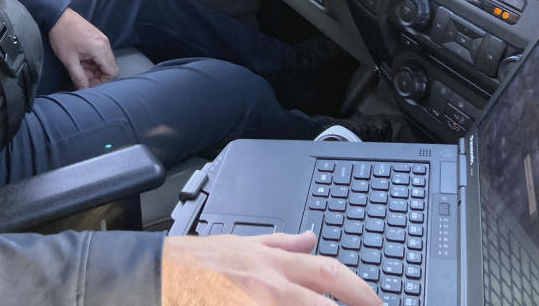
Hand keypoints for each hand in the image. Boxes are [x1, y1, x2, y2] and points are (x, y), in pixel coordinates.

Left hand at [48, 9, 117, 88]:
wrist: (57, 16)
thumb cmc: (62, 35)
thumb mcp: (69, 60)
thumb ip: (78, 77)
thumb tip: (84, 89)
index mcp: (100, 49)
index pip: (112, 72)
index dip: (102, 82)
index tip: (89, 84)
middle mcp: (105, 44)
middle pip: (110, 68)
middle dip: (97, 76)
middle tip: (82, 77)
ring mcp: (102, 40)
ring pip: (104, 62)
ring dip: (94, 69)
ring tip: (79, 67)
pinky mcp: (97, 38)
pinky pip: (100, 54)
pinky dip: (92, 61)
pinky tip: (80, 61)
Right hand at [162, 232, 381, 305]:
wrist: (159, 277)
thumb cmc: (196, 264)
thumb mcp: (240, 242)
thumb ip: (280, 243)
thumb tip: (311, 239)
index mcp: (272, 264)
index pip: (329, 272)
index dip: (361, 289)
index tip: (378, 303)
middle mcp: (270, 288)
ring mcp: (255, 305)